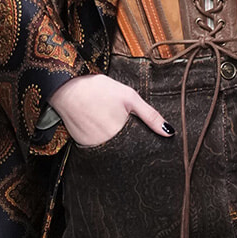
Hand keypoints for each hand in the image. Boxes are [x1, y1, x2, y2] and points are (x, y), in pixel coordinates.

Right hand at [49, 74, 172, 147]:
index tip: (140, 133)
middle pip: (124, 150)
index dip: (141, 142)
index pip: (138, 148)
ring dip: (114, 140)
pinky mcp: (82, 145)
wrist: (66, 87)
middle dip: (128, 140)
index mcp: (120, 136)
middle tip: (119, 121)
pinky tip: (98, 123)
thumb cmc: (99, 89)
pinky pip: (97, 146)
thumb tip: (169, 132)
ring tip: (107, 119)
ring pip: (111, 149)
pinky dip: (101, 138)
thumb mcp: (129, 97)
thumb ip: (150, 116)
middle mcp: (106, 146)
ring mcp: (92, 147)